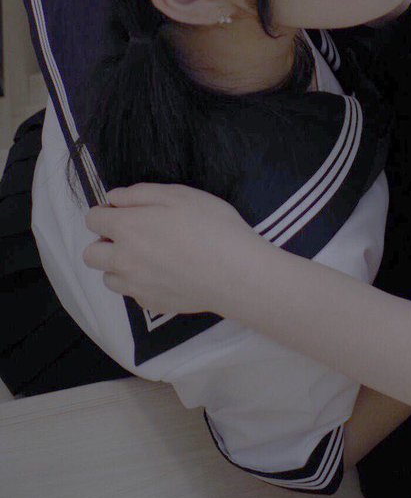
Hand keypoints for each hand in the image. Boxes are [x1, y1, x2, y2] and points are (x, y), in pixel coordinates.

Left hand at [83, 183, 253, 315]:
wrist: (233, 272)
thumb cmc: (210, 226)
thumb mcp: (179, 195)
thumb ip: (140, 193)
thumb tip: (114, 198)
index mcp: (126, 228)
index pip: (92, 219)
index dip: (106, 212)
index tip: (125, 211)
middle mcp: (122, 260)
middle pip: (90, 254)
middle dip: (105, 242)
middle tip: (133, 235)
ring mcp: (134, 286)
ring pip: (108, 277)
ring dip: (119, 266)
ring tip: (148, 257)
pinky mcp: (150, 304)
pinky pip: (132, 293)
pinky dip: (140, 283)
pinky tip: (165, 274)